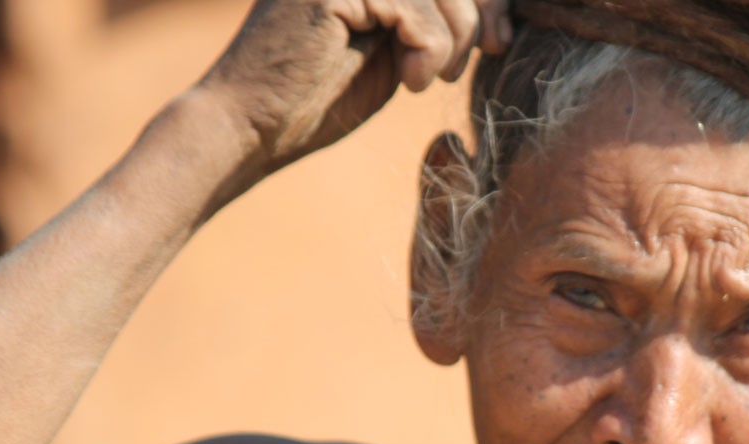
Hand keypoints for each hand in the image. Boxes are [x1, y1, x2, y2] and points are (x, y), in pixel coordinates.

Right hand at [197, 0, 510, 176]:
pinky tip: (409, 80)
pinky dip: (427, 49)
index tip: (499, 40)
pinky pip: (413, 8)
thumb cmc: (317, 97)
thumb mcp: (393, 46)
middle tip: (486, 52)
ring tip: (427, 76)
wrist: (250, 126)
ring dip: (452, 37)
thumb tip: (491, 8)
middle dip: (481, 10)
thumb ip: (428, 16)